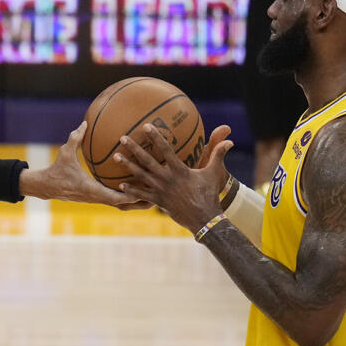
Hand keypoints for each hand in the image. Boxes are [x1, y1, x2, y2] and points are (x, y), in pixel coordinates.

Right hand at [19, 122, 150, 209]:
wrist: (45, 186)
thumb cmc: (56, 169)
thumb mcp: (65, 153)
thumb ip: (75, 138)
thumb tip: (85, 123)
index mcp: (91, 189)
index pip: (115, 197)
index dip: (131, 196)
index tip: (146, 191)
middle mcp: (95, 197)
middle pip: (122, 205)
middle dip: (139, 203)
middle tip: (156, 199)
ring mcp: (95, 199)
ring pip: (119, 204)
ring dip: (133, 203)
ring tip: (150, 199)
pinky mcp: (94, 197)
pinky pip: (113, 200)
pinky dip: (124, 198)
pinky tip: (132, 191)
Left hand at [113, 123, 233, 231]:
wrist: (204, 218)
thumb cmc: (209, 194)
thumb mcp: (213, 173)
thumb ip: (218, 155)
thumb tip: (230, 140)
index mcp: (179, 170)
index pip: (165, 149)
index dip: (155, 137)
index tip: (145, 126)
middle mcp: (167, 178)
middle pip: (147, 160)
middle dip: (134, 148)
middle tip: (122, 138)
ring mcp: (160, 190)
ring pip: (140, 176)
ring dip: (127, 166)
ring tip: (115, 157)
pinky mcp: (158, 201)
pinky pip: (141, 194)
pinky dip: (131, 190)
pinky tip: (120, 185)